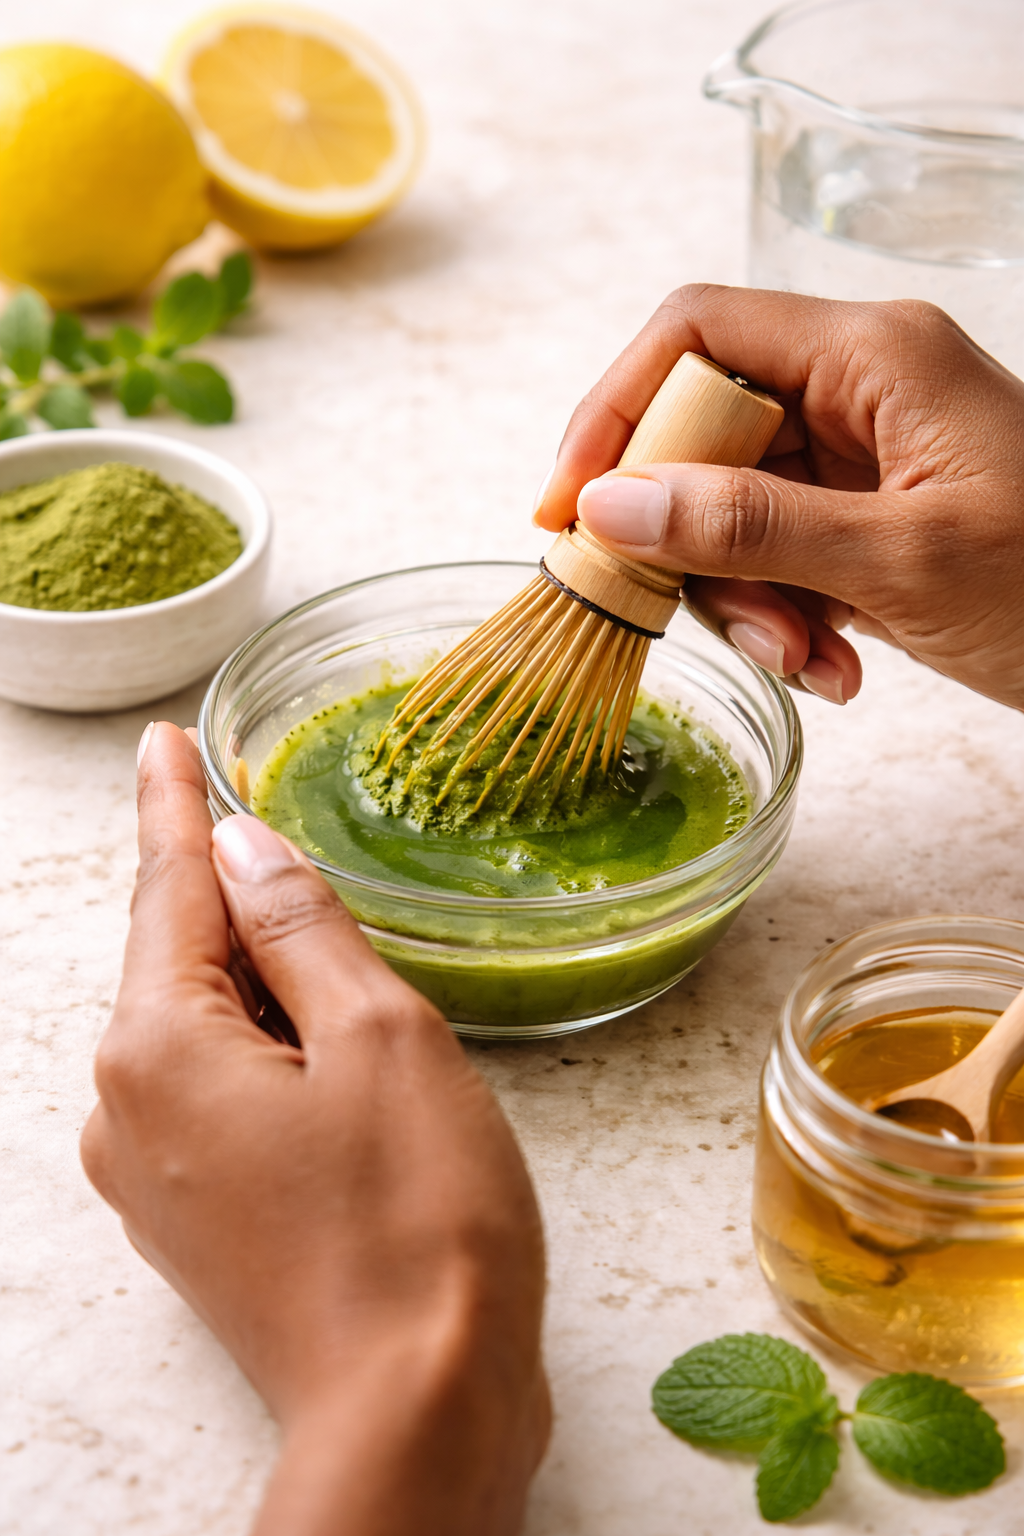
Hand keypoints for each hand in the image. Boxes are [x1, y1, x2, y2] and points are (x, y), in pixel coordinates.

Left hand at [81, 723, 548, 1535]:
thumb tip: (243, 847)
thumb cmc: (414, 1222)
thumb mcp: (379, 1038)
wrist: (415, 1415)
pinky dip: (270, 1056)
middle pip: (181, 963)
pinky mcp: (197, 1221)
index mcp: (159, 1048)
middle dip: (238, 908)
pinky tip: (333, 1066)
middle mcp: (128, 1110)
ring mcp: (156, 1176)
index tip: (160, 744)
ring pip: (205, 1032)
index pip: (168, 889)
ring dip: (267, 991)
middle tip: (296, 865)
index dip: (176, 807)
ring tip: (344, 990)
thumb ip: (301, 929)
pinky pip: (220, 1097)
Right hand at [533, 285, 1023, 710]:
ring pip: (730, 511)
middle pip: (702, 435)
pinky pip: (776, 555)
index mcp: (870, 354)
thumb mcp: (899, 561)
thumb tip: (607, 508)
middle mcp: (857, 389)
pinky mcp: (864, 520)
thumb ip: (748, 527)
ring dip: (746, 600)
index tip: (569, 509)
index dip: (614, 411)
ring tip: (809, 662)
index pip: (696, 334)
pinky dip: (786, 618)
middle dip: (694, 544)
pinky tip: (836, 668)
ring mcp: (860, 457)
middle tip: (711, 620)